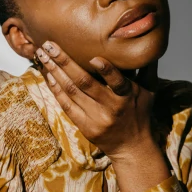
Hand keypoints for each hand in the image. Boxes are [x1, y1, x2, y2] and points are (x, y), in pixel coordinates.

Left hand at [34, 42, 169, 191]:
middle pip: (85, 83)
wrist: (132, 147)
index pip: (117, 82)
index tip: (93, 57)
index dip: (106, 70)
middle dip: (65, 62)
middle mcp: (111, 107)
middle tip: (49, 45)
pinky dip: (56, 90)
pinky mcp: (85, 126)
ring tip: (42, 55)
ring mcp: (96, 118)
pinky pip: (67, 106)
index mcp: (127, 96)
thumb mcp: (149, 91)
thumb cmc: (140, 113)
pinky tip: (48, 76)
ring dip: (54, 72)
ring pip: (72, 92)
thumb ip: (148, 68)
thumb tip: (149, 44)